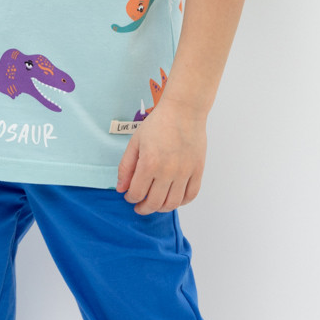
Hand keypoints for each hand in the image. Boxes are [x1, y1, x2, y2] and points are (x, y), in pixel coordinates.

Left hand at [115, 97, 205, 213]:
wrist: (184, 110)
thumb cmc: (159, 123)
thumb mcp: (135, 142)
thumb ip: (126, 167)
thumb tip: (121, 189)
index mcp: (149, 163)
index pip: (137, 194)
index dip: (130, 198)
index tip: (130, 196)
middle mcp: (168, 171)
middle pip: (154, 203)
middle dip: (143, 208)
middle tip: (139, 206)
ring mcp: (185, 172)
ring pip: (172, 203)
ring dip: (161, 208)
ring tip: (155, 204)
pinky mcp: (198, 170)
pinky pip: (191, 195)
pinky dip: (181, 202)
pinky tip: (173, 198)